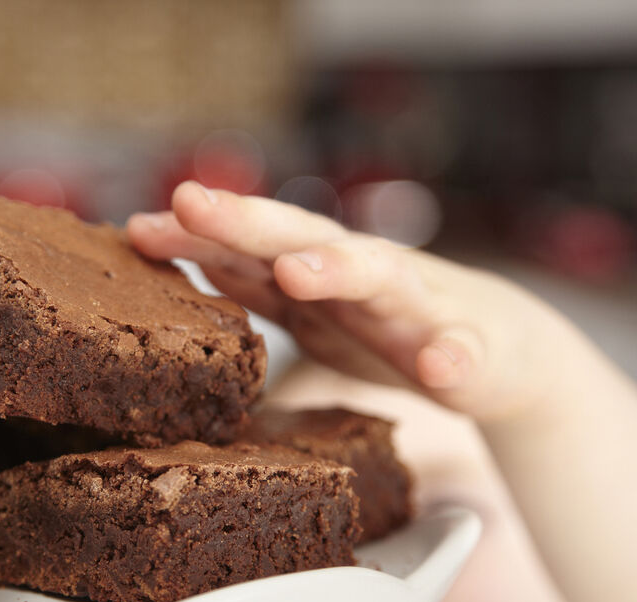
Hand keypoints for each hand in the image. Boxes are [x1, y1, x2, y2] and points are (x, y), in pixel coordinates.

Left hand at [127, 181, 578, 421]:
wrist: (500, 352)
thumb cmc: (387, 324)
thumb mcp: (308, 308)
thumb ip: (249, 282)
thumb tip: (171, 249)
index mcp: (318, 271)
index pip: (249, 243)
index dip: (197, 233)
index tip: (136, 226)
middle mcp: (362, 276)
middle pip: (301, 239)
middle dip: (246, 222)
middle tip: (191, 203)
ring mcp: (417, 309)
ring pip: (378, 279)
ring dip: (337, 269)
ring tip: (296, 271)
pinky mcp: (469, 352)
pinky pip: (462, 355)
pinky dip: (453, 355)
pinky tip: (440, 363)